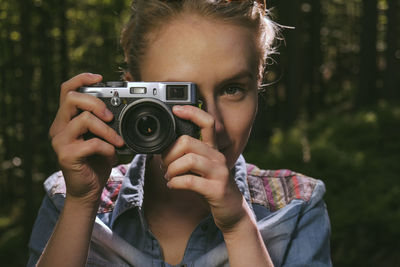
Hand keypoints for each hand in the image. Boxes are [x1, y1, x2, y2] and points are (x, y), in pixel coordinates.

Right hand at [49, 73, 123, 204]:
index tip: (100, 77)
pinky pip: (91, 143)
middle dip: (96, 103)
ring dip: (107, 129)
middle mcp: (60, 127)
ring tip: (118, 141)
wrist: (89, 190)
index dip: (82, 79)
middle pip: (72, 98)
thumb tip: (128, 106)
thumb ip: (108, 122)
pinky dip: (107, 147)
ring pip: (84, 119)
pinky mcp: (66, 155)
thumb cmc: (97, 161)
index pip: (67, 90)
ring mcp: (60, 141)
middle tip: (111, 117)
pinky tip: (112, 154)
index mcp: (67, 119)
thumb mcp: (104, 137)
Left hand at [162, 105, 247, 232]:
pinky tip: (173, 185)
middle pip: (188, 141)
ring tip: (169, 176)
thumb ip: (189, 157)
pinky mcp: (217, 189)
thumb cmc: (212, 188)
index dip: (192, 112)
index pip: (207, 123)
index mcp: (213, 149)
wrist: (233, 211)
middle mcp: (217, 157)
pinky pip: (190, 180)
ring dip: (171, 169)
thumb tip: (164, 149)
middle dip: (169, 153)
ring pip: (189, 159)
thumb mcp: (202, 169)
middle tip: (165, 165)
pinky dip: (175, 182)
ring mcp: (219, 172)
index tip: (176, 110)